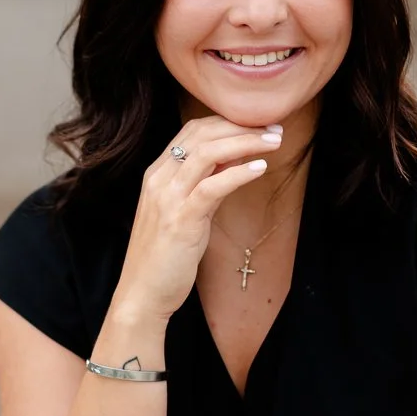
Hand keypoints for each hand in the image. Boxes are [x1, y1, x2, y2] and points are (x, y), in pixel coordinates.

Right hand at [113, 115, 282, 323]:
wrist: (142, 293)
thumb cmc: (165, 257)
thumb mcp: (185, 213)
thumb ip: (205, 185)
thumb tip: (234, 160)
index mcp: (157, 173)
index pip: (193, 130)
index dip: (227, 121)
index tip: (258, 123)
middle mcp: (159, 179)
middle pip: (202, 134)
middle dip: (241, 126)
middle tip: (274, 127)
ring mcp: (168, 198)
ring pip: (208, 153)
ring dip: (246, 142)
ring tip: (274, 141)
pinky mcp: (181, 219)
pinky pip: (213, 186)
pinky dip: (239, 173)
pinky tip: (261, 168)